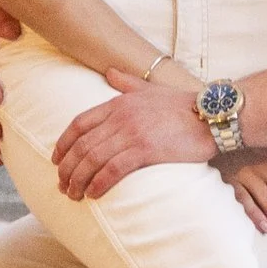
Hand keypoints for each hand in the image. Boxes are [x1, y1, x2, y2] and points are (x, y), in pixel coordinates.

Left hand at [53, 83, 212, 198]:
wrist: (210, 115)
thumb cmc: (181, 105)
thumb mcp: (150, 89)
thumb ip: (126, 83)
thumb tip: (110, 72)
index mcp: (118, 102)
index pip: (79, 124)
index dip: (63, 144)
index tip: (56, 161)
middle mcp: (120, 116)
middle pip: (82, 145)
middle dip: (67, 168)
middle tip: (62, 186)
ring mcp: (132, 133)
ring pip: (93, 159)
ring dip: (78, 180)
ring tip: (73, 195)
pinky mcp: (146, 149)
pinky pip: (114, 169)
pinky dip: (99, 183)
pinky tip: (93, 194)